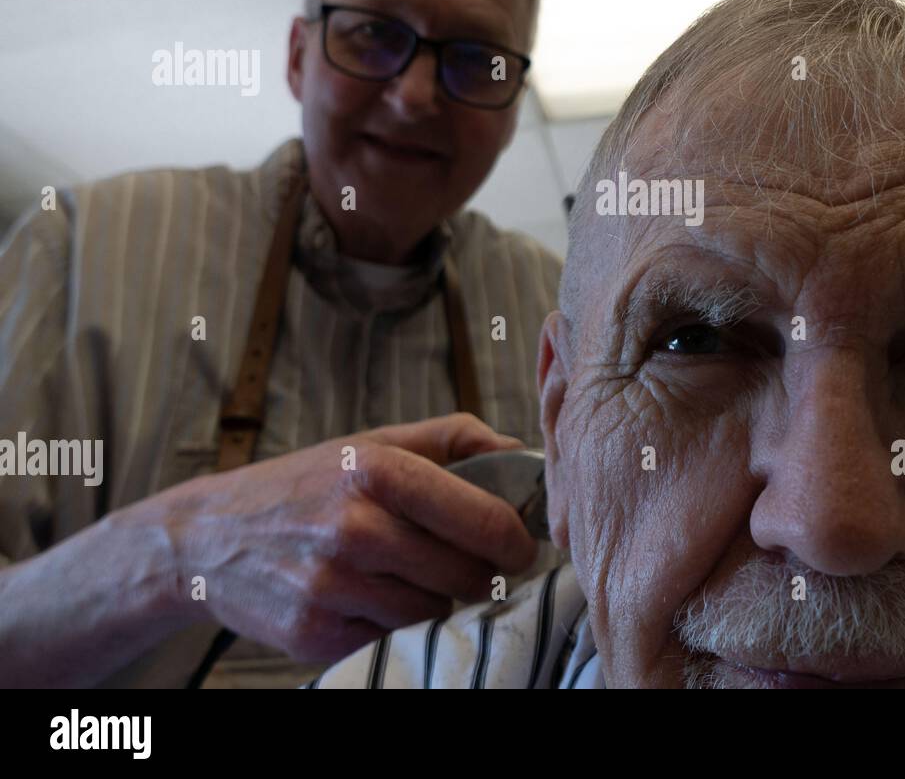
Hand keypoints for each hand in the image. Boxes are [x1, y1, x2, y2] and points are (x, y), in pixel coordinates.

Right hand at [136, 413, 537, 663]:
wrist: (208, 538)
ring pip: (434, 612)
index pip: (482, 520)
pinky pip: (393, 638)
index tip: (522, 545)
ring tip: (414, 574)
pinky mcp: (316, 635)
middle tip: (471, 562)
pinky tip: (375, 596)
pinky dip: (396, 624)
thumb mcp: (375, 442)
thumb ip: (454, 438)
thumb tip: (523, 452)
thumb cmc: (308, 484)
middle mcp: (355, 529)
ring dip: (439, 600)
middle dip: (480, 572)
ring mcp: (333, 587)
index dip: (515, 540)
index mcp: (378, 472)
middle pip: (465, 574)